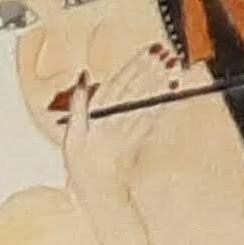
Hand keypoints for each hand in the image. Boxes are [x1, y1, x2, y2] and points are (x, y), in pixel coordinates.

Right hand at [53, 41, 185, 201]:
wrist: (98, 194)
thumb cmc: (82, 166)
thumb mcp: (70, 136)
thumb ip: (77, 105)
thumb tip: (83, 77)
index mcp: (99, 118)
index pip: (119, 84)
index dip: (134, 65)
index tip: (148, 50)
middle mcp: (117, 123)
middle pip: (136, 89)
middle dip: (151, 69)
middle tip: (165, 51)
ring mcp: (131, 132)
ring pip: (147, 102)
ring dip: (160, 82)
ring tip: (172, 65)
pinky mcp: (140, 141)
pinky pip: (154, 118)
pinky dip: (164, 102)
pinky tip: (172, 90)